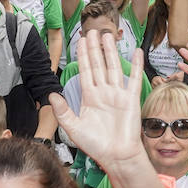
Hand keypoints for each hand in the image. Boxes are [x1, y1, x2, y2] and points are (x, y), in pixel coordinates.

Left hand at [48, 30, 150, 177]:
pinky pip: (133, 79)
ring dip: (110, 52)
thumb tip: (51, 95)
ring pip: (113, 67)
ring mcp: (118, 94)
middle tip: (92, 31)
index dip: (83, 56)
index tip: (81, 41)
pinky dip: (135, 65)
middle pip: (98, 65)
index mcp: (89, 97)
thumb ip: (63, 111)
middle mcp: (103, 93)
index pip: (85, 71)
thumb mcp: (73, 128)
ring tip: (107, 36)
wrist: (117, 156)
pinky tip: (136, 52)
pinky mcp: (131, 99)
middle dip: (94, 48)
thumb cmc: (96, 145)